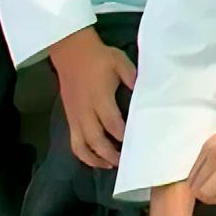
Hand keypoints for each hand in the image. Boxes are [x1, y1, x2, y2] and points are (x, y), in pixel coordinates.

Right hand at [48, 27, 136, 169]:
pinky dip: (83, 154)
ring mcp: (75, 116)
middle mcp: (85, 111)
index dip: (124, 136)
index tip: (138, 144)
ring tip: (110, 165)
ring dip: (96, 159)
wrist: (70, 51)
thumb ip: (133, 78)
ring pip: (82, 146)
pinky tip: (95, 158)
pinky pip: (74, 142)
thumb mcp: (120, 62)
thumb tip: (146, 95)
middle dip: (111, 154)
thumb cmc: (98, 57)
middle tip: (126, 162)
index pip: (113, 124)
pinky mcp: (69, 118)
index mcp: (99, 97)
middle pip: (96, 140)